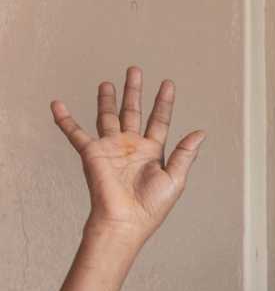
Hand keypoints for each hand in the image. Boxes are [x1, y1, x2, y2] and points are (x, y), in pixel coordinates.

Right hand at [50, 66, 203, 247]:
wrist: (125, 221)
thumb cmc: (152, 207)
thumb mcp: (175, 179)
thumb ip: (186, 154)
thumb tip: (201, 132)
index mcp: (152, 152)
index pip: (160, 120)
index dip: (164, 102)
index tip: (168, 83)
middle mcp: (131, 146)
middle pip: (133, 112)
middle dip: (134, 91)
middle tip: (134, 70)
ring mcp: (111, 148)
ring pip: (108, 116)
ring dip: (107, 99)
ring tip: (107, 82)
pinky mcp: (92, 153)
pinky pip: (75, 133)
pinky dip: (64, 119)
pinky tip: (57, 104)